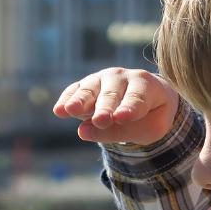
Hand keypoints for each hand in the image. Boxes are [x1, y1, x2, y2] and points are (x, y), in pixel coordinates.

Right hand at [53, 68, 178, 144]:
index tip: (122, 118)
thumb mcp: (149, 129)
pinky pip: (75, 90)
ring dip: (81, 100)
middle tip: (101, 120)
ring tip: (71, 110)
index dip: (130, 108)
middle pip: (112, 94)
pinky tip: (59, 109)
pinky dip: (67, 99)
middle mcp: (123, 77)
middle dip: (105, 107)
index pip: (138, 98)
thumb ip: (122, 132)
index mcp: (146, 85)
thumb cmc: (151, 115)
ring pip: (91, 90)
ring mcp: (103, 78)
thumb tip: (83, 132)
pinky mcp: (86, 84)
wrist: (147, 100)